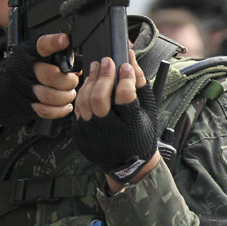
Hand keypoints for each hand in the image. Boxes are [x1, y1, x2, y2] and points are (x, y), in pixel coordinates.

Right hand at [0, 33, 77, 128]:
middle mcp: (25, 69)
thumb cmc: (29, 71)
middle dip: (68, 81)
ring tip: (69, 93)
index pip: (42, 45)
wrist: (5, 91)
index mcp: (30, 53)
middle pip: (50, 76)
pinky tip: (65, 105)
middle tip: (72, 80)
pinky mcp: (26, 105)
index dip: (54, 42)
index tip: (64, 40)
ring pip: (50, 96)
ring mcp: (24, 89)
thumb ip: (58, 58)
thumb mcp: (40, 58)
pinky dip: (60, 110)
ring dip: (66, 96)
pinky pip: (46, 111)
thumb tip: (76, 69)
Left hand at [72, 51, 160, 186]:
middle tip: (107, 62)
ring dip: (91, 81)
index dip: (125, 78)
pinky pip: (78, 110)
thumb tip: (131, 60)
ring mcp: (93, 135)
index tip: (126, 66)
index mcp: (132, 125)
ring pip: (85, 102)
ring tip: (97, 68)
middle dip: (104, 76)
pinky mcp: (81, 136)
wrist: (128, 165)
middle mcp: (110, 131)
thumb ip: (140, 85)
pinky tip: (89, 83)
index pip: (126, 96)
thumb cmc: (141, 135)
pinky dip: (83, 94)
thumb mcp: (148, 111)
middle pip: (100, 98)